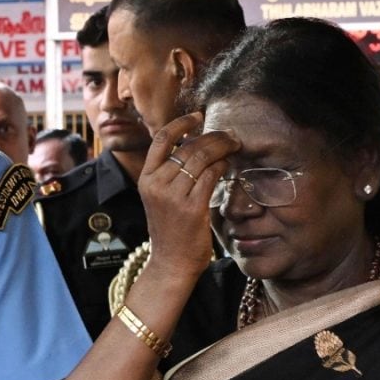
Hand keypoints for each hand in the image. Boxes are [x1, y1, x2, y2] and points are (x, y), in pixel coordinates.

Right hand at [138, 113, 238, 280]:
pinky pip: (211, 175)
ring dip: (222, 148)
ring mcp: (173, 196)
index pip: (160, 139)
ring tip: (234, 146)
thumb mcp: (160, 198)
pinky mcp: (191, 207)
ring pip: (201, 157)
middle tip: (230, 136)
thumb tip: (194, 145)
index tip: (198, 116)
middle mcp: (156, 184)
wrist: (171, 263)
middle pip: (188, 146)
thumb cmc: (170, 230)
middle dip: (213, 136)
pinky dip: (223, 166)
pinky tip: (228, 165)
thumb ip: (170, 174)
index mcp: (145, 179)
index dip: (181, 123)